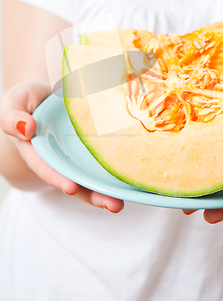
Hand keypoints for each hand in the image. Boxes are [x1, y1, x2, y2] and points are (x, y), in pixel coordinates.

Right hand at [0, 81, 123, 212]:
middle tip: (112, 205)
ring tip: (121, 203)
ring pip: (91, 176)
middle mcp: (58, 158)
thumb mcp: (14, 102)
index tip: (70, 187)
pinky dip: (117, 170)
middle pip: (74, 180)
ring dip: (106, 191)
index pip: (46, 166)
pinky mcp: (93, 148)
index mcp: (36, 151)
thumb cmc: (27, 100)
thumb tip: (26, 128)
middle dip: (91, 195)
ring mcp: (77, 156)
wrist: (47, 95)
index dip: (57, 177)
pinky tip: (132, 178)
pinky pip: (104, 160)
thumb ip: (12, 116)